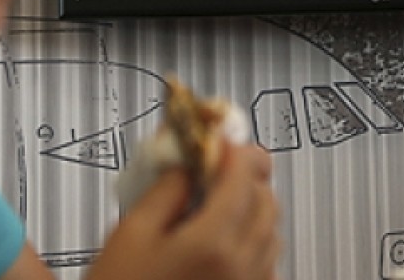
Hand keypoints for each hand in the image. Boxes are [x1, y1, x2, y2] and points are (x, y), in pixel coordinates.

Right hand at [87, 143, 280, 279]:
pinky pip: (267, 262)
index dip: (235, 149)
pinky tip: (225, 241)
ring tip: (221, 204)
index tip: (223, 138)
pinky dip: (256, 241)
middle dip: (248, 177)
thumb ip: (167, 190)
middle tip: (222, 166)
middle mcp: (241, 266)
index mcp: (213, 242)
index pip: (243, 176)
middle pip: (267, 201)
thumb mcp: (131, 233)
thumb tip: (189, 162)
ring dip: (255, 208)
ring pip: (272, 231)